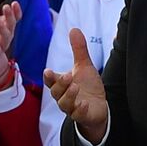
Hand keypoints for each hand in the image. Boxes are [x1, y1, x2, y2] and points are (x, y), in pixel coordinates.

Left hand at [0, 0, 20, 85]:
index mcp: (6, 25)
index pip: (15, 17)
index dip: (16, 11)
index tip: (14, 2)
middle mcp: (6, 34)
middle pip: (11, 24)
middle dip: (10, 16)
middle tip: (6, 7)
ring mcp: (1, 44)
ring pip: (6, 37)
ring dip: (3, 29)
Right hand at [43, 28, 107, 143]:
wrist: (98, 107)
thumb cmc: (87, 87)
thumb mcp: (84, 66)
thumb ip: (79, 50)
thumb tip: (74, 29)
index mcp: (62, 84)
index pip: (51, 81)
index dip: (49, 77)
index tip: (48, 71)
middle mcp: (64, 96)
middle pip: (56, 92)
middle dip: (60, 84)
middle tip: (67, 76)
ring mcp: (72, 108)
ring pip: (64, 104)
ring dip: (69, 96)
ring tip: (75, 87)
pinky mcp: (82, 116)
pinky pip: (77, 115)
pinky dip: (79, 109)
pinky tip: (83, 103)